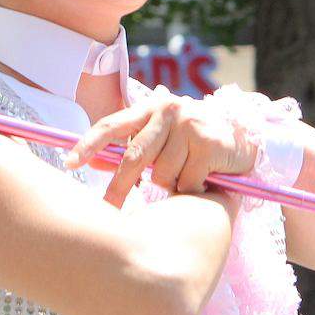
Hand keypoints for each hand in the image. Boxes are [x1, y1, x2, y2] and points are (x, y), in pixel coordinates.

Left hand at [65, 91, 257, 206]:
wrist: (244, 138)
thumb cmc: (193, 142)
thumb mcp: (160, 139)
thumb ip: (131, 148)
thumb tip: (92, 162)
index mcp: (150, 107)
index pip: (112, 124)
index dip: (88, 144)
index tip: (69, 162)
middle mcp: (169, 109)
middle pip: (134, 157)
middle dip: (120, 186)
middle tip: (108, 208)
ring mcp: (190, 125)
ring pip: (162, 174)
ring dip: (169, 186)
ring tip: (185, 176)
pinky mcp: (209, 143)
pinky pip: (186, 182)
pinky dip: (191, 189)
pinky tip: (203, 179)